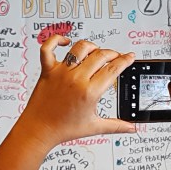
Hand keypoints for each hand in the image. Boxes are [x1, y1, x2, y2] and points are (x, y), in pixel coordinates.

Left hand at [13, 36, 135, 148]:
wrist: (39, 129)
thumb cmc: (62, 128)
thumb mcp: (94, 127)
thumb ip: (116, 126)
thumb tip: (131, 128)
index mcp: (89, 92)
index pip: (113, 69)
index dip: (125, 60)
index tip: (129, 57)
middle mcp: (76, 79)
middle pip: (100, 55)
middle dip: (112, 53)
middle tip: (116, 56)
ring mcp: (61, 72)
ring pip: (80, 48)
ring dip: (92, 46)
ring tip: (96, 51)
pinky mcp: (48, 70)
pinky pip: (48, 48)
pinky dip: (56, 40)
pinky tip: (65, 42)